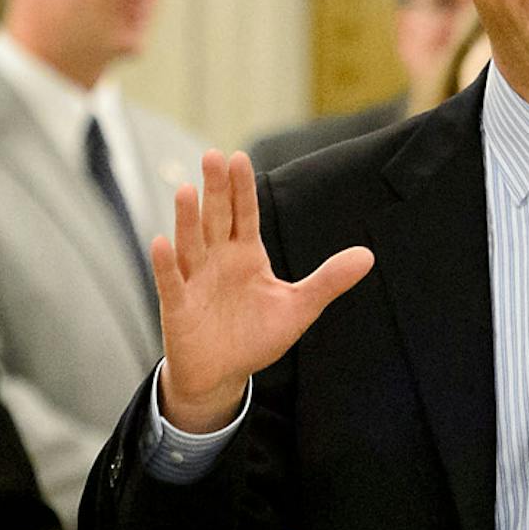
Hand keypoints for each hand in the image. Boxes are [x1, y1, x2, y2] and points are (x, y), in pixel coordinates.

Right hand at [154, 150, 373, 431]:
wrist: (223, 374)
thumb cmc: (256, 336)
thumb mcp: (299, 307)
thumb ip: (329, 280)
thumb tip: (368, 255)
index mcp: (246, 254)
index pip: (244, 214)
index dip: (242, 188)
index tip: (239, 157)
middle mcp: (218, 260)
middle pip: (216, 218)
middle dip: (215, 189)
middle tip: (213, 155)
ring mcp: (195, 280)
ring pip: (191, 244)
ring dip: (186, 219)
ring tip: (186, 190)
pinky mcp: (178, 306)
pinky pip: (171, 282)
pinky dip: (164, 264)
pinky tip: (160, 242)